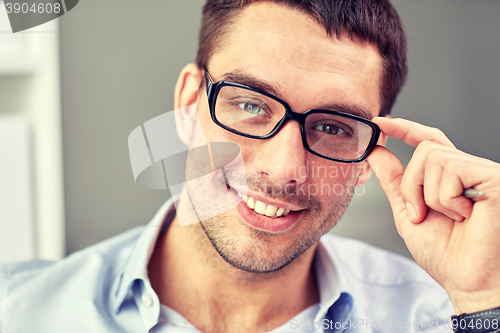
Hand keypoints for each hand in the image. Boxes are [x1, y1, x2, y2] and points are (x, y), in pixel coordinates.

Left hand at [367, 117, 499, 313]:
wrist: (467, 280)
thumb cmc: (444, 253)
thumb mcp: (408, 212)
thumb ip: (394, 182)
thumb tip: (376, 152)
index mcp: (450, 177)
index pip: (428, 141)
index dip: (405, 128)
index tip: (380, 122)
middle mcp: (468, 170)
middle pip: (425, 150)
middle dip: (411, 185)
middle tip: (421, 214)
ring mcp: (482, 172)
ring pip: (433, 157)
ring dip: (428, 195)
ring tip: (451, 218)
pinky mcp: (493, 176)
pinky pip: (450, 169)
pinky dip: (446, 198)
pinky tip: (465, 215)